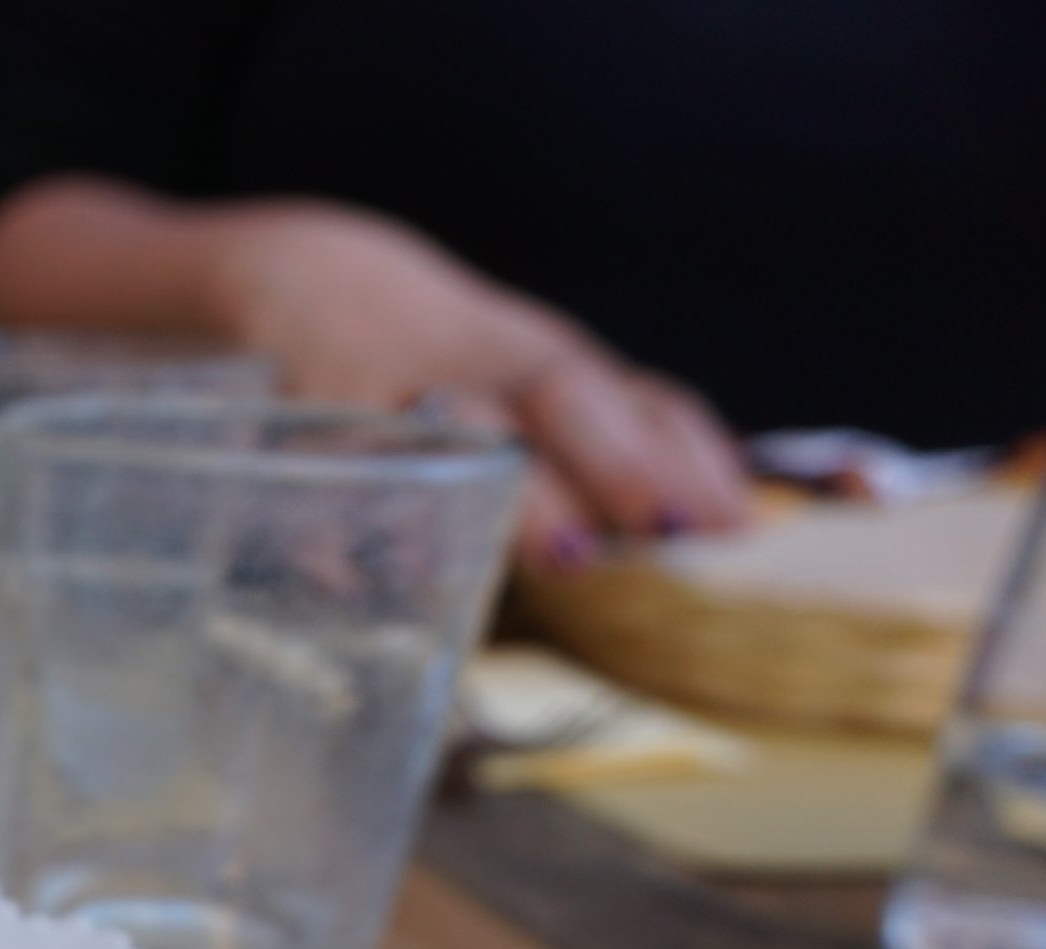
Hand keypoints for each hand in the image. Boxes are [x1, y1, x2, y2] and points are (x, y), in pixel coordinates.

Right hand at [203, 203, 746, 563]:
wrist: (308, 275)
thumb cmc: (446, 357)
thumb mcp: (534, 381)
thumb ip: (618, 444)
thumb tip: (725, 523)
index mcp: (551, 364)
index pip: (640, 402)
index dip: (694, 461)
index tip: (737, 525)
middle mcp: (488, 366)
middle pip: (564, 395)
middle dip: (619, 461)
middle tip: (662, 527)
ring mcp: (400, 382)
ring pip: (466, 425)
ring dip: (516, 489)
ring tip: (562, 558)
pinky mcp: (314, 407)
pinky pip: (341, 467)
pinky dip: (354, 526)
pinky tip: (378, 575)